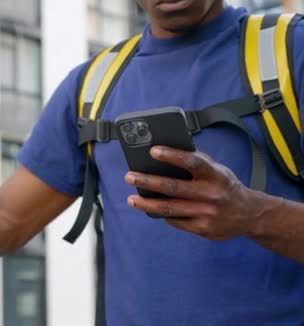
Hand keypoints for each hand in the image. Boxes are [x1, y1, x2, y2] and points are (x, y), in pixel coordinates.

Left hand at [124, 146, 270, 240]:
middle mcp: (212, 194)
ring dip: (147, 204)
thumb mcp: (218, 170)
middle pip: (174, 188)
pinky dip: (163, 215)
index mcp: (216, 175)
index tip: (152, 151)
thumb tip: (166, 153)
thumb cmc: (225, 186)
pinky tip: (152, 210)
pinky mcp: (203, 229)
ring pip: (170, 209)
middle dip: (148, 182)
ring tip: (131, 199)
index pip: (192, 162)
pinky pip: (175, 221)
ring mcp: (207, 214)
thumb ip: (196, 162)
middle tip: (129, 177)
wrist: (250, 215)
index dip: (172, 156)